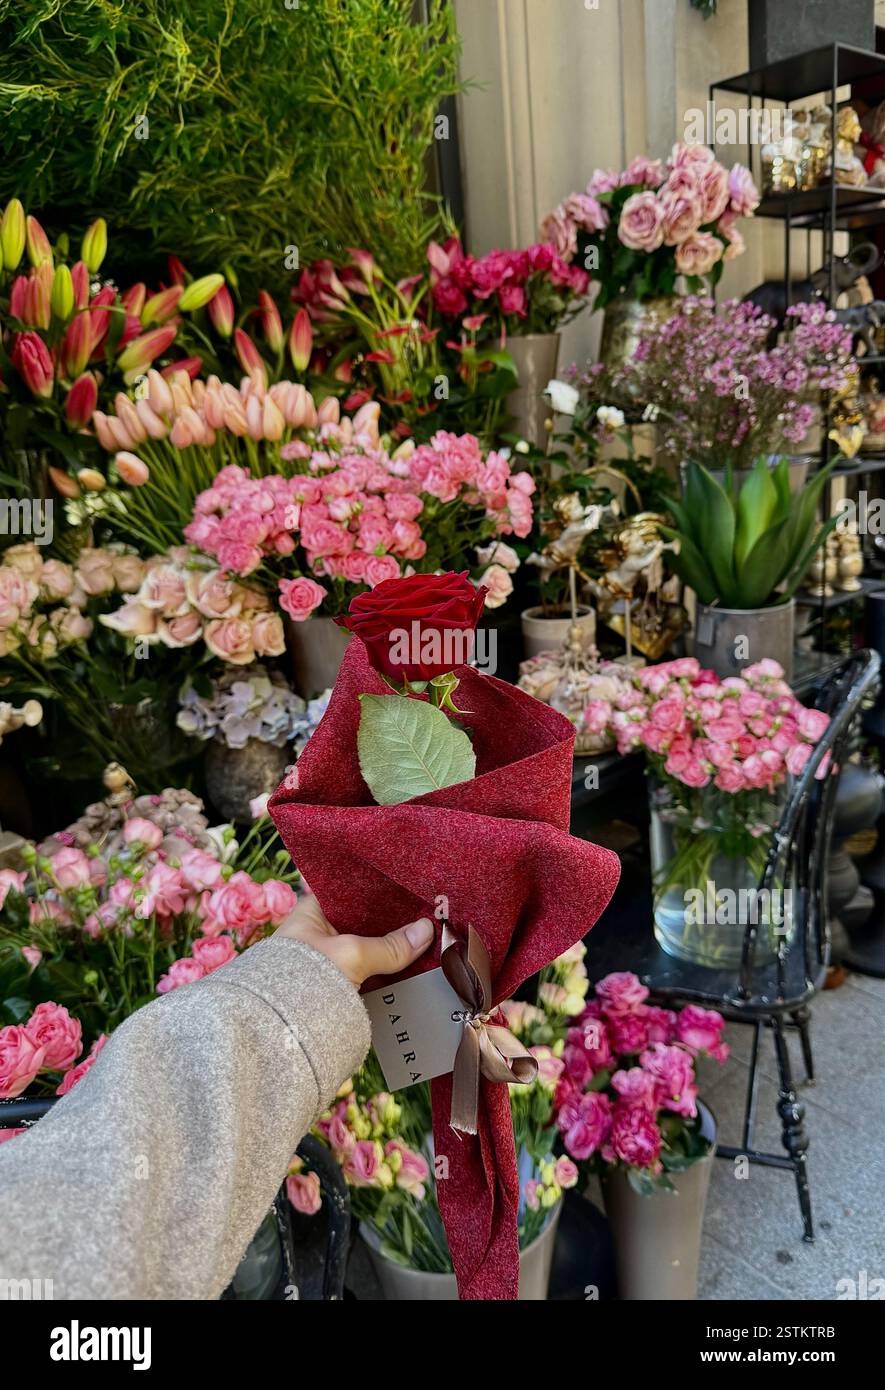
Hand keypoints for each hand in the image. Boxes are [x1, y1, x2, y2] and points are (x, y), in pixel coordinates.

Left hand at [275, 891, 433, 986]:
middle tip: (425, 916)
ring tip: (425, 940)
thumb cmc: (304, 978)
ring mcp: (328, 959)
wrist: (280, 1030)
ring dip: (391, 948)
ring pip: (368, 947)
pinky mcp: (336, 983)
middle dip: (392, 923)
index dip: (380, 891)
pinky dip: (385, 969)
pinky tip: (410, 967)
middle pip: (364, 921)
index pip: (352, 892)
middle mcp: (318, 932)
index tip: (408, 890)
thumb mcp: (351, 955)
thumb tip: (426, 931)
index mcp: (312, 912)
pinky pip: (367, 969)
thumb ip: (390, 945)